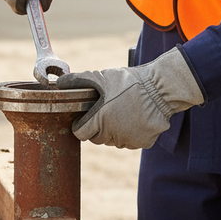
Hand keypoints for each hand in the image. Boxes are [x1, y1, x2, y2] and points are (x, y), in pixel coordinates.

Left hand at [57, 46, 204, 148]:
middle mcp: (113, 135)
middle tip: (108, 109)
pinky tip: (137, 116)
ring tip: (124, 110)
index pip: (81, 133)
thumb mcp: (103, 77)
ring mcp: (129, 141)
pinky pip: (131, 141)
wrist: (162, 87)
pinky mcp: (143, 143)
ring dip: (115, 130)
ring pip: (114, 140)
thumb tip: (59, 82)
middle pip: (97, 138)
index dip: (82, 122)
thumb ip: (80, 80)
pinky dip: (132, 132)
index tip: (88, 114)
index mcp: (100, 121)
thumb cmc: (130, 81)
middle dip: (99, 126)